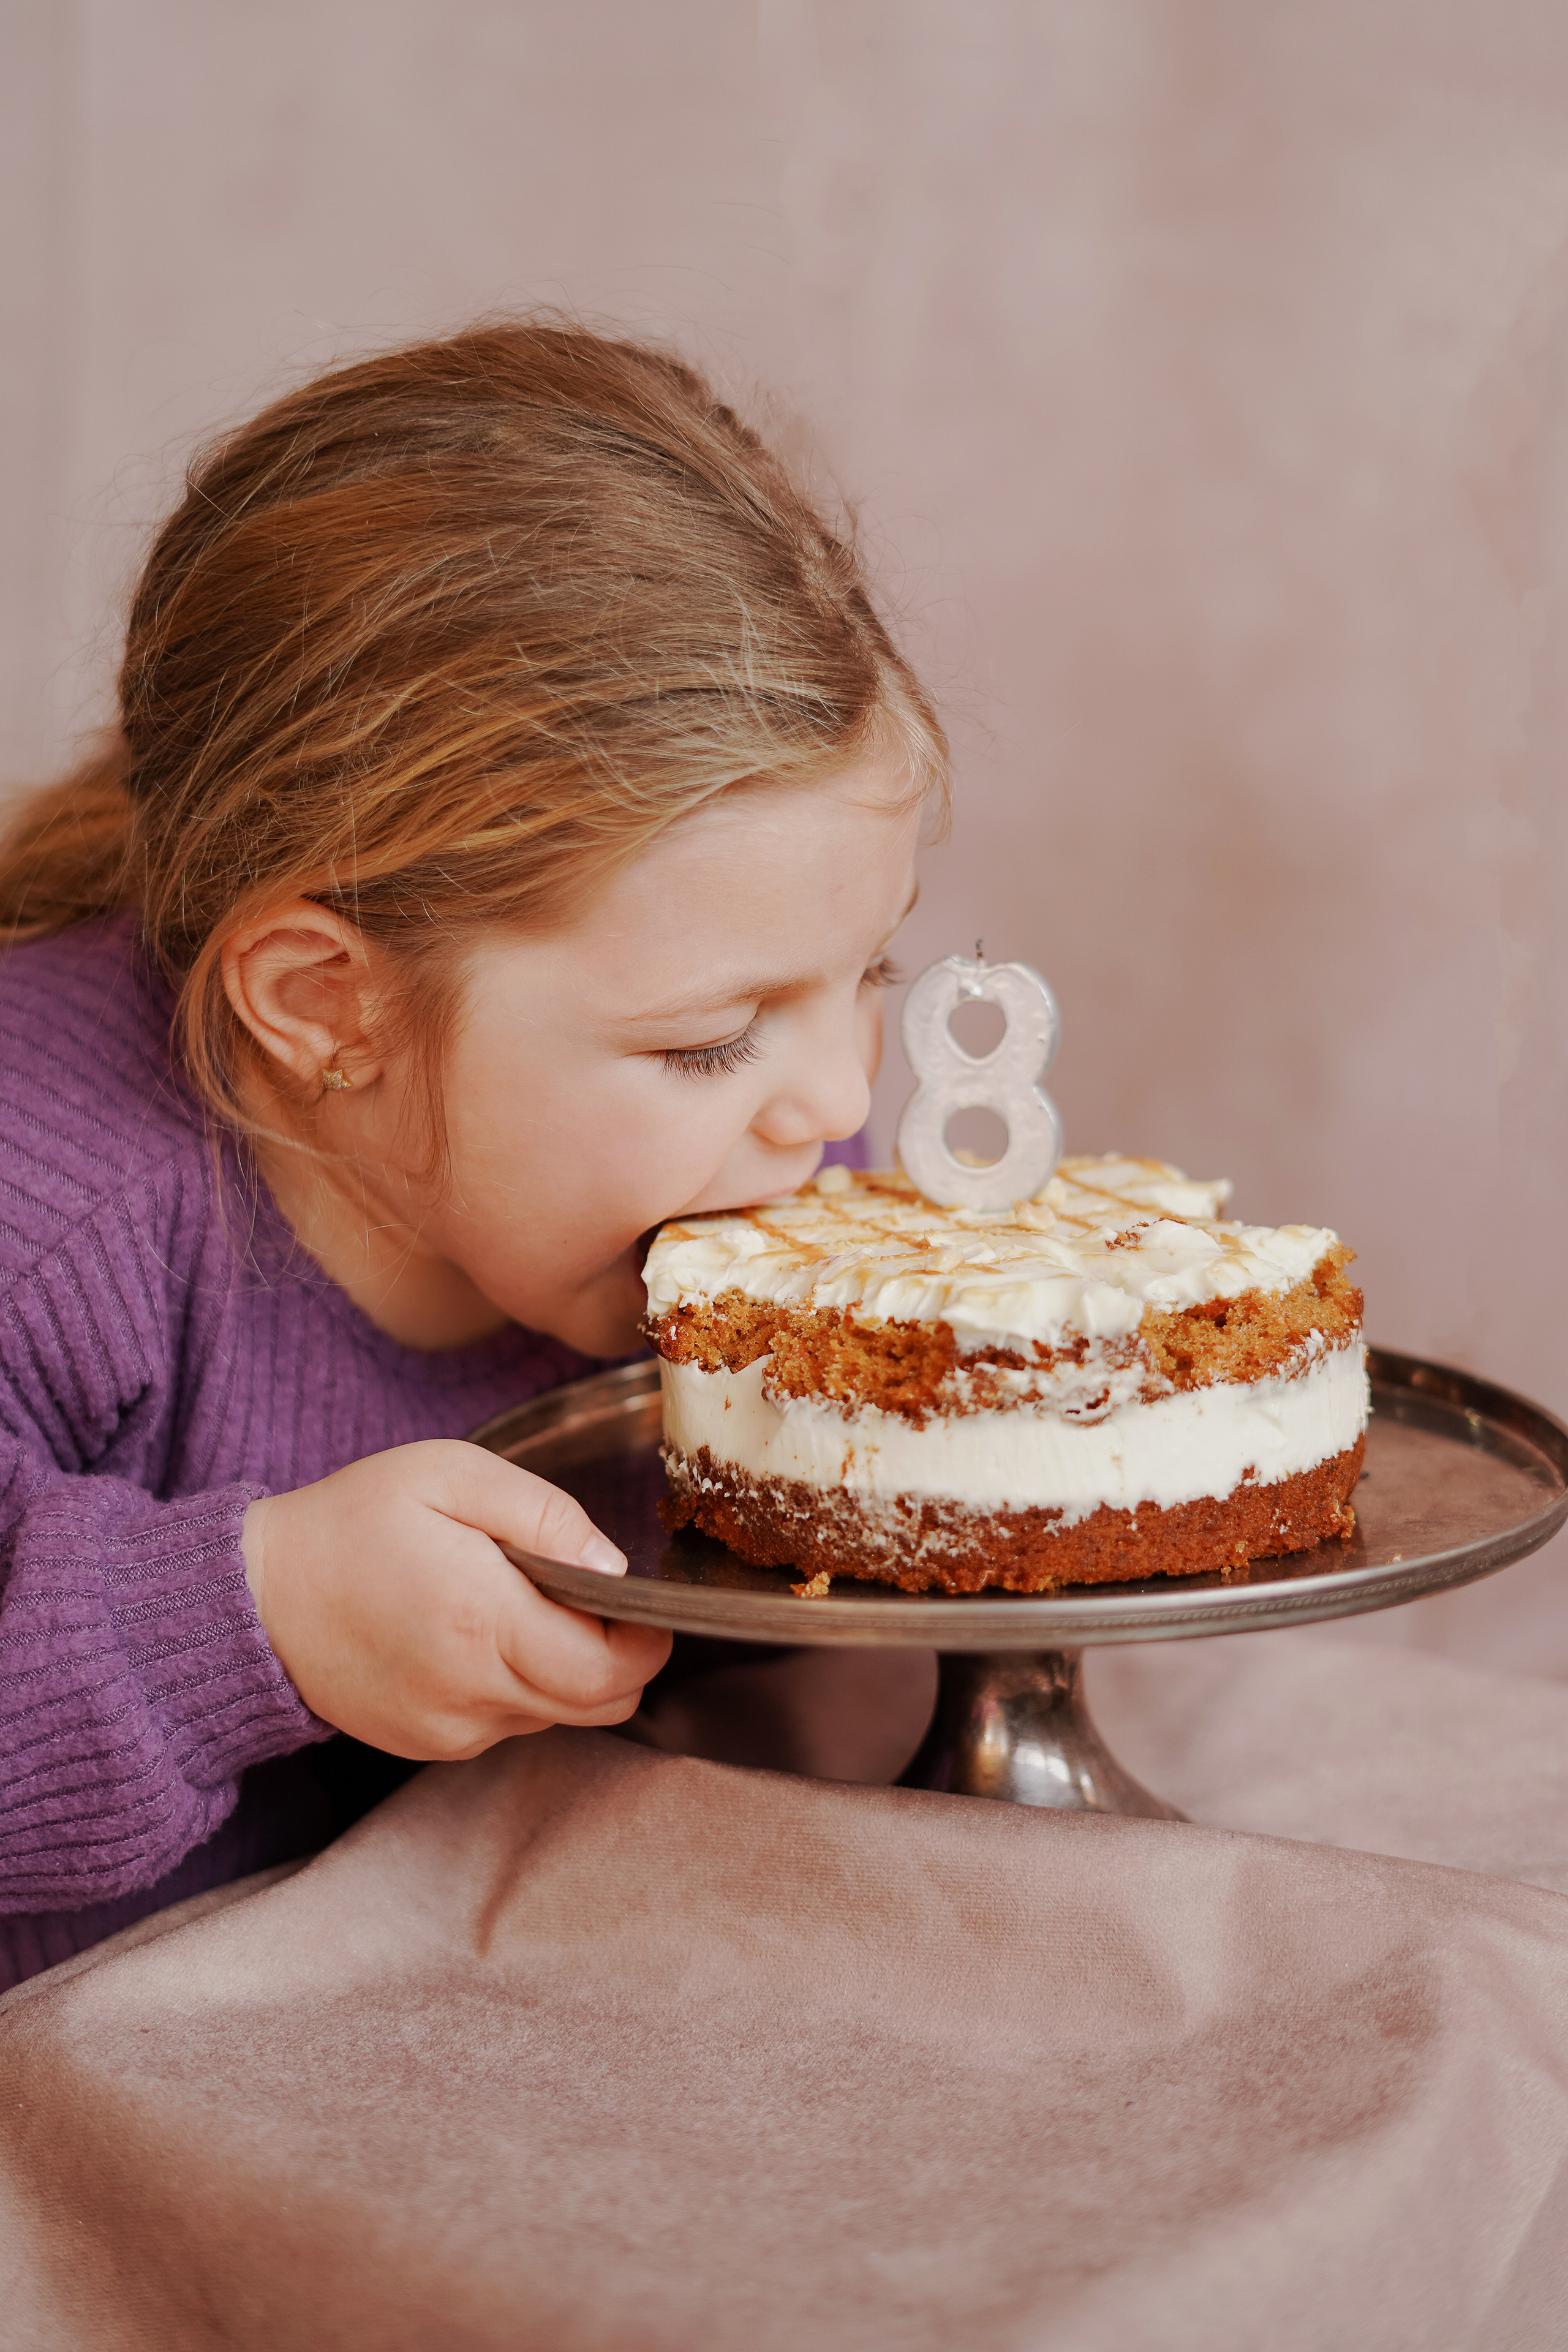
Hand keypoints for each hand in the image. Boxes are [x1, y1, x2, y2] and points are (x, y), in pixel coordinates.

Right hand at [241, 1440, 669, 1758]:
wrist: (255, 1596)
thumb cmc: (354, 1521)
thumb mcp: (450, 1475)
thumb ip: (544, 1514)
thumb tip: (612, 1567)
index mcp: (483, 1621)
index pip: (611, 1671)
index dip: (646, 1641)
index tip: (639, 1603)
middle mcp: (472, 1692)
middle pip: (599, 1706)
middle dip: (619, 1659)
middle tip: (592, 1602)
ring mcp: (449, 1730)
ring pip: (557, 1717)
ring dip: (565, 1672)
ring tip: (517, 1608)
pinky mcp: (428, 1745)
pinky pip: (509, 1725)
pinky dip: (518, 1687)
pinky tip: (478, 1637)